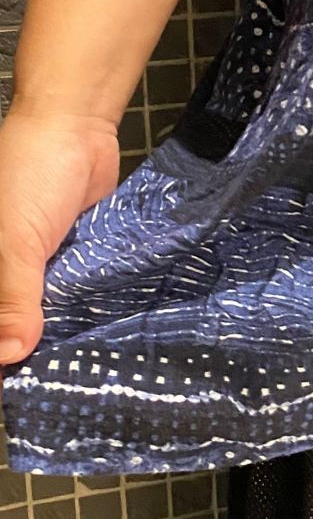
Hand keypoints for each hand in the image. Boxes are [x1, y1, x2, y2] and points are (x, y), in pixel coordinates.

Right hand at [0, 100, 121, 374]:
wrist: (77, 125)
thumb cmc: (30, 174)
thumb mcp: (15, 241)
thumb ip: (11, 298)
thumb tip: (9, 356)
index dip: (0, 356)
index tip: (15, 393)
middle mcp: (0, 272)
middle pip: (7, 328)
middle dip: (22, 355)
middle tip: (52, 392)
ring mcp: (32, 267)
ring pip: (38, 317)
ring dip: (54, 340)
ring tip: (77, 380)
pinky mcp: (67, 259)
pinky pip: (69, 296)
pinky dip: (78, 315)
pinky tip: (96, 343)